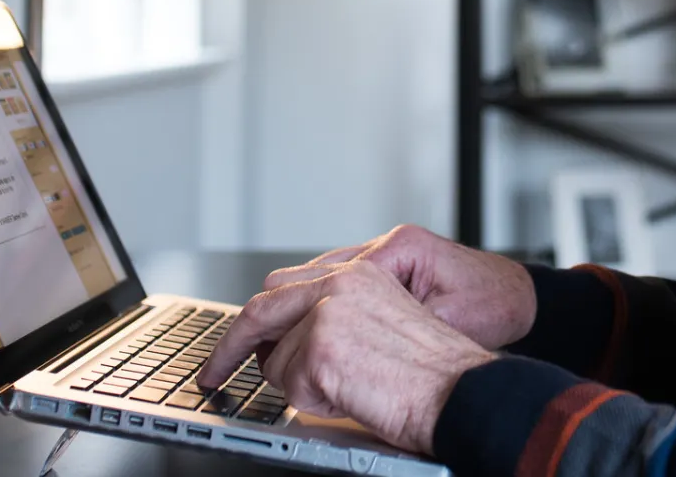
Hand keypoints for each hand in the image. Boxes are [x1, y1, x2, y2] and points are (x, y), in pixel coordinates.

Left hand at [196, 259, 493, 454]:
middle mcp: (339, 284)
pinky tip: (354, 396)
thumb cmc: (435, 369)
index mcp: (357, 273)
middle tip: (213, 374)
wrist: (462, 390)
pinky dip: (318, 403)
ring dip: (302, 386)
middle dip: (230, 348)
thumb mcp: (382, 322)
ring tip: (351, 388)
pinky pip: (291, 389)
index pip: (282, 287)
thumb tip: (284, 343)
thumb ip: (335, 316)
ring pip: (275, 362)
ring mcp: (327, 313)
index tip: (233, 343)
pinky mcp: (321, 349)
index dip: (253, 320)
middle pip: (260, 311)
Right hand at [261, 225, 536, 350]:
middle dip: (266, 318)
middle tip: (237, 357)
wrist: (523, 298)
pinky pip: (331, 289)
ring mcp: (380, 257)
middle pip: (299, 278)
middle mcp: (381, 247)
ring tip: (264, 356)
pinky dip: (311, 314)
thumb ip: (395, 327)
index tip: (250, 350)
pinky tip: (301, 343)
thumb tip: (343, 348)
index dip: (279, 323)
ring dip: (287, 317)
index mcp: (395, 251)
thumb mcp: (448, 322)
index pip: (317, 282)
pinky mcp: (384, 271)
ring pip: (309, 282)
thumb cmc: (494, 306)